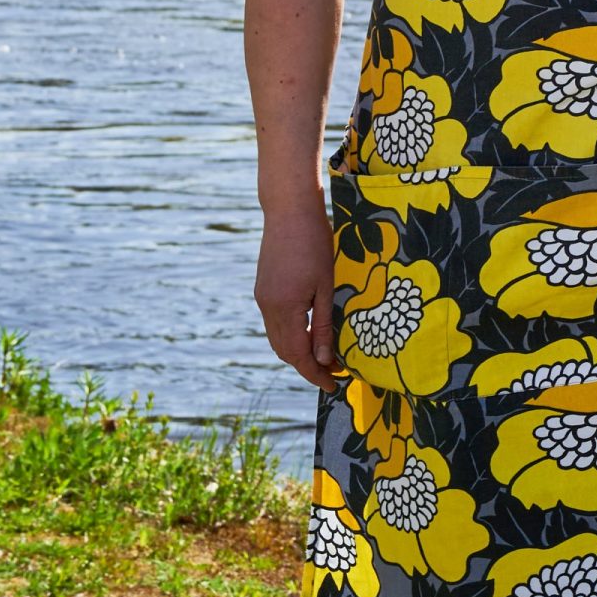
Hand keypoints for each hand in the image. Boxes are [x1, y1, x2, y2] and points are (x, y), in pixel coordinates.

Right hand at [255, 203, 340, 390]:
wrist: (289, 211)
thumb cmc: (315, 244)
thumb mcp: (327, 285)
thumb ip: (324, 325)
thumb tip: (326, 360)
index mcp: (284, 309)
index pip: (298, 355)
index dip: (315, 374)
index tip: (334, 385)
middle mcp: (267, 308)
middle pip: (284, 351)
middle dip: (307, 366)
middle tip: (334, 374)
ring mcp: (262, 298)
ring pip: (278, 339)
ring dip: (298, 352)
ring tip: (325, 357)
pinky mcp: (263, 290)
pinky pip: (275, 323)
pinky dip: (291, 335)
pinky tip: (310, 333)